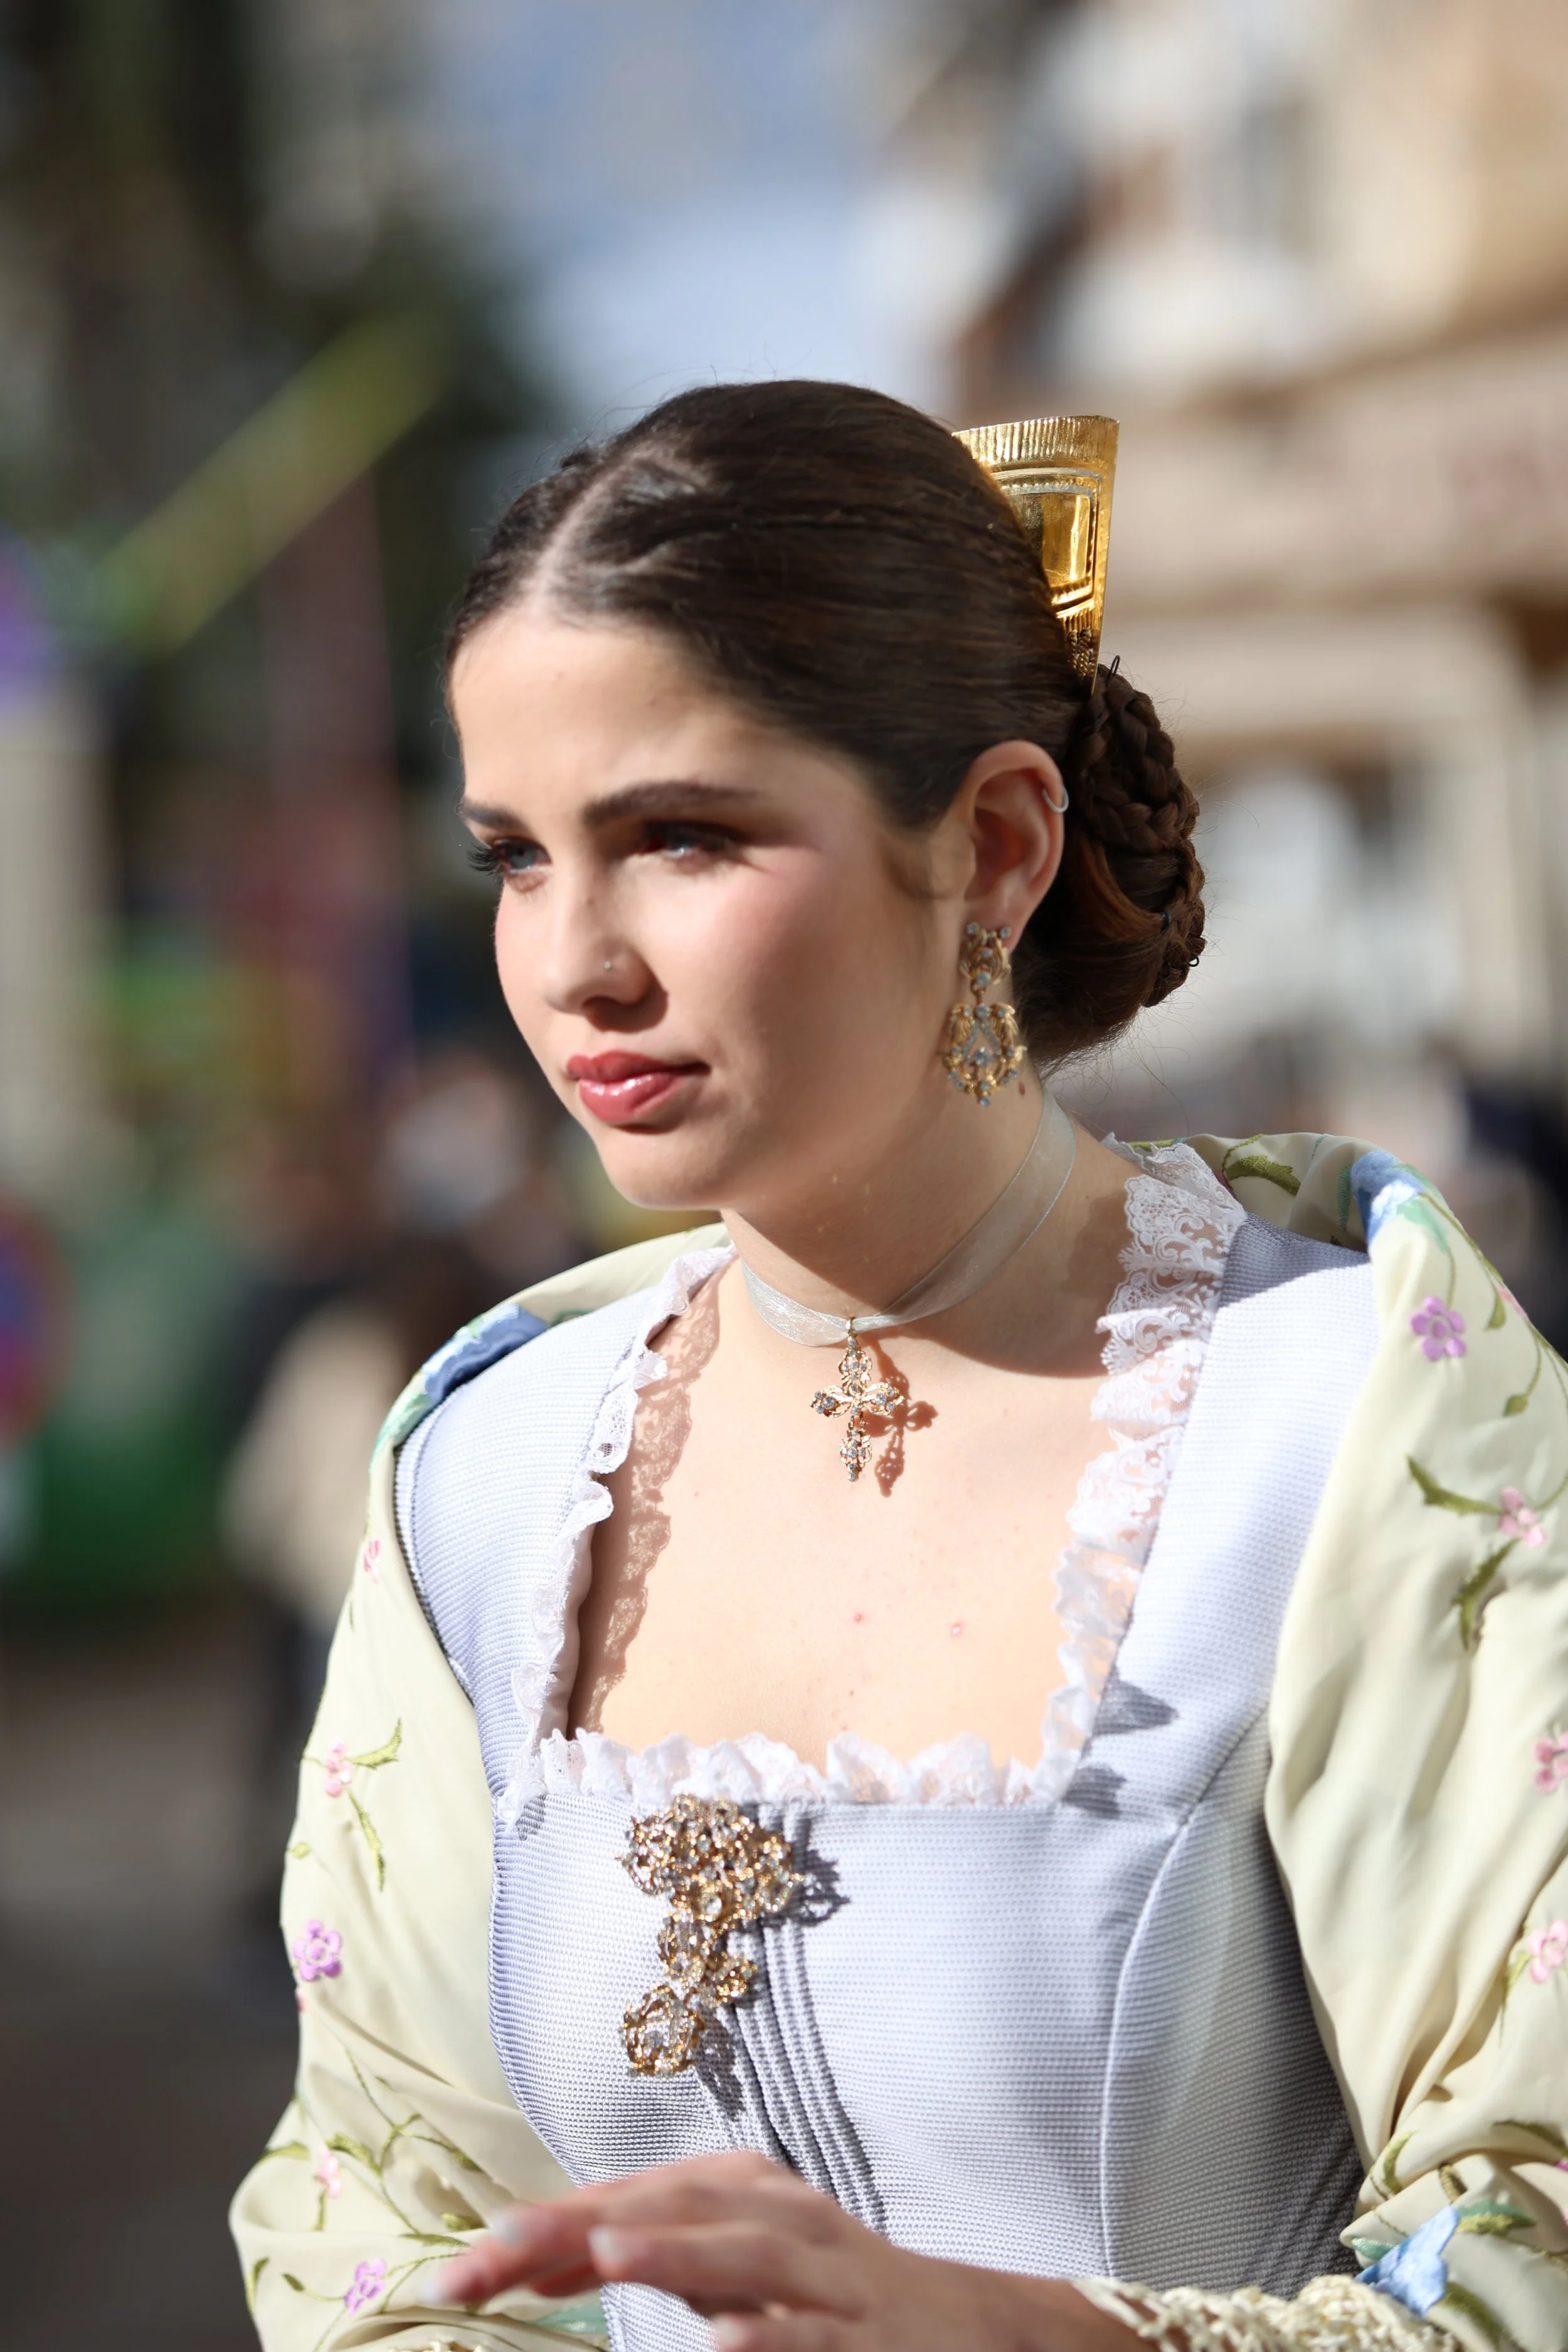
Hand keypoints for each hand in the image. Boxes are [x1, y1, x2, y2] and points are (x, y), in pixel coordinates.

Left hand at [436, 2149, 1135, 2351]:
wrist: (979, 2329)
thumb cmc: (832, 2296)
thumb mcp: (735, 2267)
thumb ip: (648, 2251)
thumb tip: (532, 2256)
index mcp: (741, 2195)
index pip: (623, 2202)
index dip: (541, 2229)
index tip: (458, 2267)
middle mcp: (782, 2218)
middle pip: (670, 2212)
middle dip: (579, 2232)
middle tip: (491, 2255)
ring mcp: (832, 2277)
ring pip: (747, 2256)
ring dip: (676, 2251)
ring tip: (604, 2255)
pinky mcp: (874, 2339)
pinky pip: (816, 2338)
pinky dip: (773, 2337)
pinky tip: (725, 2344)